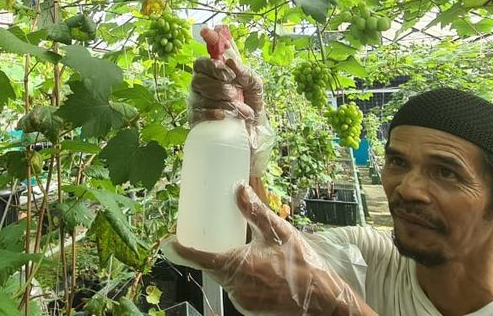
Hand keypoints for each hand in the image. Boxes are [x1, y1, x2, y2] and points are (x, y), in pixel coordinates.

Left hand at [171, 186, 366, 315]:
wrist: (324, 302)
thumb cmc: (304, 267)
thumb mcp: (280, 233)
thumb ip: (256, 211)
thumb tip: (238, 188)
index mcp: (240, 267)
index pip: (202, 259)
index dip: (182, 252)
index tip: (168, 244)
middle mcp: (237, 288)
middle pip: (212, 268)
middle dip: (207, 252)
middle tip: (206, 235)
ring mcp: (243, 302)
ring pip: (223, 279)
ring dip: (224, 264)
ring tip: (235, 247)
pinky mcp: (249, 309)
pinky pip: (235, 289)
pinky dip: (236, 277)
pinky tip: (249, 266)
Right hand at [189, 57, 261, 122]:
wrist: (253, 124)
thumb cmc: (251, 99)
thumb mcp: (253, 83)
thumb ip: (244, 72)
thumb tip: (230, 62)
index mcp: (211, 72)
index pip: (200, 63)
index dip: (212, 67)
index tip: (229, 76)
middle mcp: (201, 85)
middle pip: (198, 81)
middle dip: (219, 88)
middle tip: (234, 94)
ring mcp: (197, 102)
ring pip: (201, 98)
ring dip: (223, 103)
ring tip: (238, 108)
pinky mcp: (197, 118)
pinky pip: (199, 114)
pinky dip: (213, 113)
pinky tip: (224, 115)